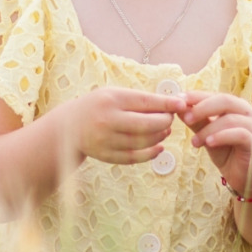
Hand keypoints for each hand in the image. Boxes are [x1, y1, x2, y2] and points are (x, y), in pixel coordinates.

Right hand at [64, 86, 186, 164]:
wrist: (68, 127)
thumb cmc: (98, 106)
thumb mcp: (114, 94)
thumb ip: (140, 99)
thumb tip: (173, 103)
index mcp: (111, 100)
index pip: (145, 102)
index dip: (167, 104)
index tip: (182, 104)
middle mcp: (107, 120)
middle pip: (147, 124)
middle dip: (165, 122)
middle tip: (169, 119)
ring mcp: (106, 140)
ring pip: (143, 142)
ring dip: (159, 137)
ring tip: (164, 131)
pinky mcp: (106, 155)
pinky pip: (135, 157)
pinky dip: (151, 153)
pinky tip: (159, 147)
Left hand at [179, 91, 251, 196]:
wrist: (242, 177)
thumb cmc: (226, 152)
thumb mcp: (207, 135)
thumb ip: (196, 121)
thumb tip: (178, 107)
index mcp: (236, 106)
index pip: (216, 95)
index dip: (197, 96)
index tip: (178, 99)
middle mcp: (248, 113)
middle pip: (225, 101)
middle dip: (202, 108)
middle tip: (185, 119)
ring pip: (230, 119)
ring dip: (209, 129)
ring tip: (194, 142)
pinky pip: (240, 134)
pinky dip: (222, 137)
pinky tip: (209, 143)